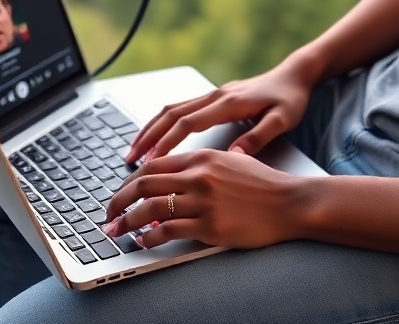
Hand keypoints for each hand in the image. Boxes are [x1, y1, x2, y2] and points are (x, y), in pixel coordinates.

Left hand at [103, 148, 300, 248]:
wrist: (289, 201)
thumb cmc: (263, 183)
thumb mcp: (231, 161)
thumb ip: (202, 165)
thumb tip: (174, 175)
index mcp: (203, 156)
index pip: (155, 164)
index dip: (130, 179)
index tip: (120, 192)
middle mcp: (200, 175)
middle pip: (144, 183)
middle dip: (119, 200)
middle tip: (108, 213)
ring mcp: (204, 201)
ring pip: (151, 208)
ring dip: (127, 221)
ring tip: (116, 231)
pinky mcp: (210, 226)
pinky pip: (169, 231)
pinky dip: (150, 237)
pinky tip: (144, 241)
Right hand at [124, 56, 317, 162]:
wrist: (296, 75)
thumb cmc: (291, 99)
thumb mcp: (282, 121)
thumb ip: (258, 137)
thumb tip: (233, 156)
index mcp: (229, 103)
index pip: (189, 123)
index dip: (167, 142)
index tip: (150, 160)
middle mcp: (217, 95)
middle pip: (172, 113)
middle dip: (149, 135)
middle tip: (129, 158)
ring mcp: (214, 93)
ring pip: (173, 108)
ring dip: (152, 127)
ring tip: (134, 149)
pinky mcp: (216, 95)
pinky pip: (182, 107)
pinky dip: (164, 121)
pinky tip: (156, 135)